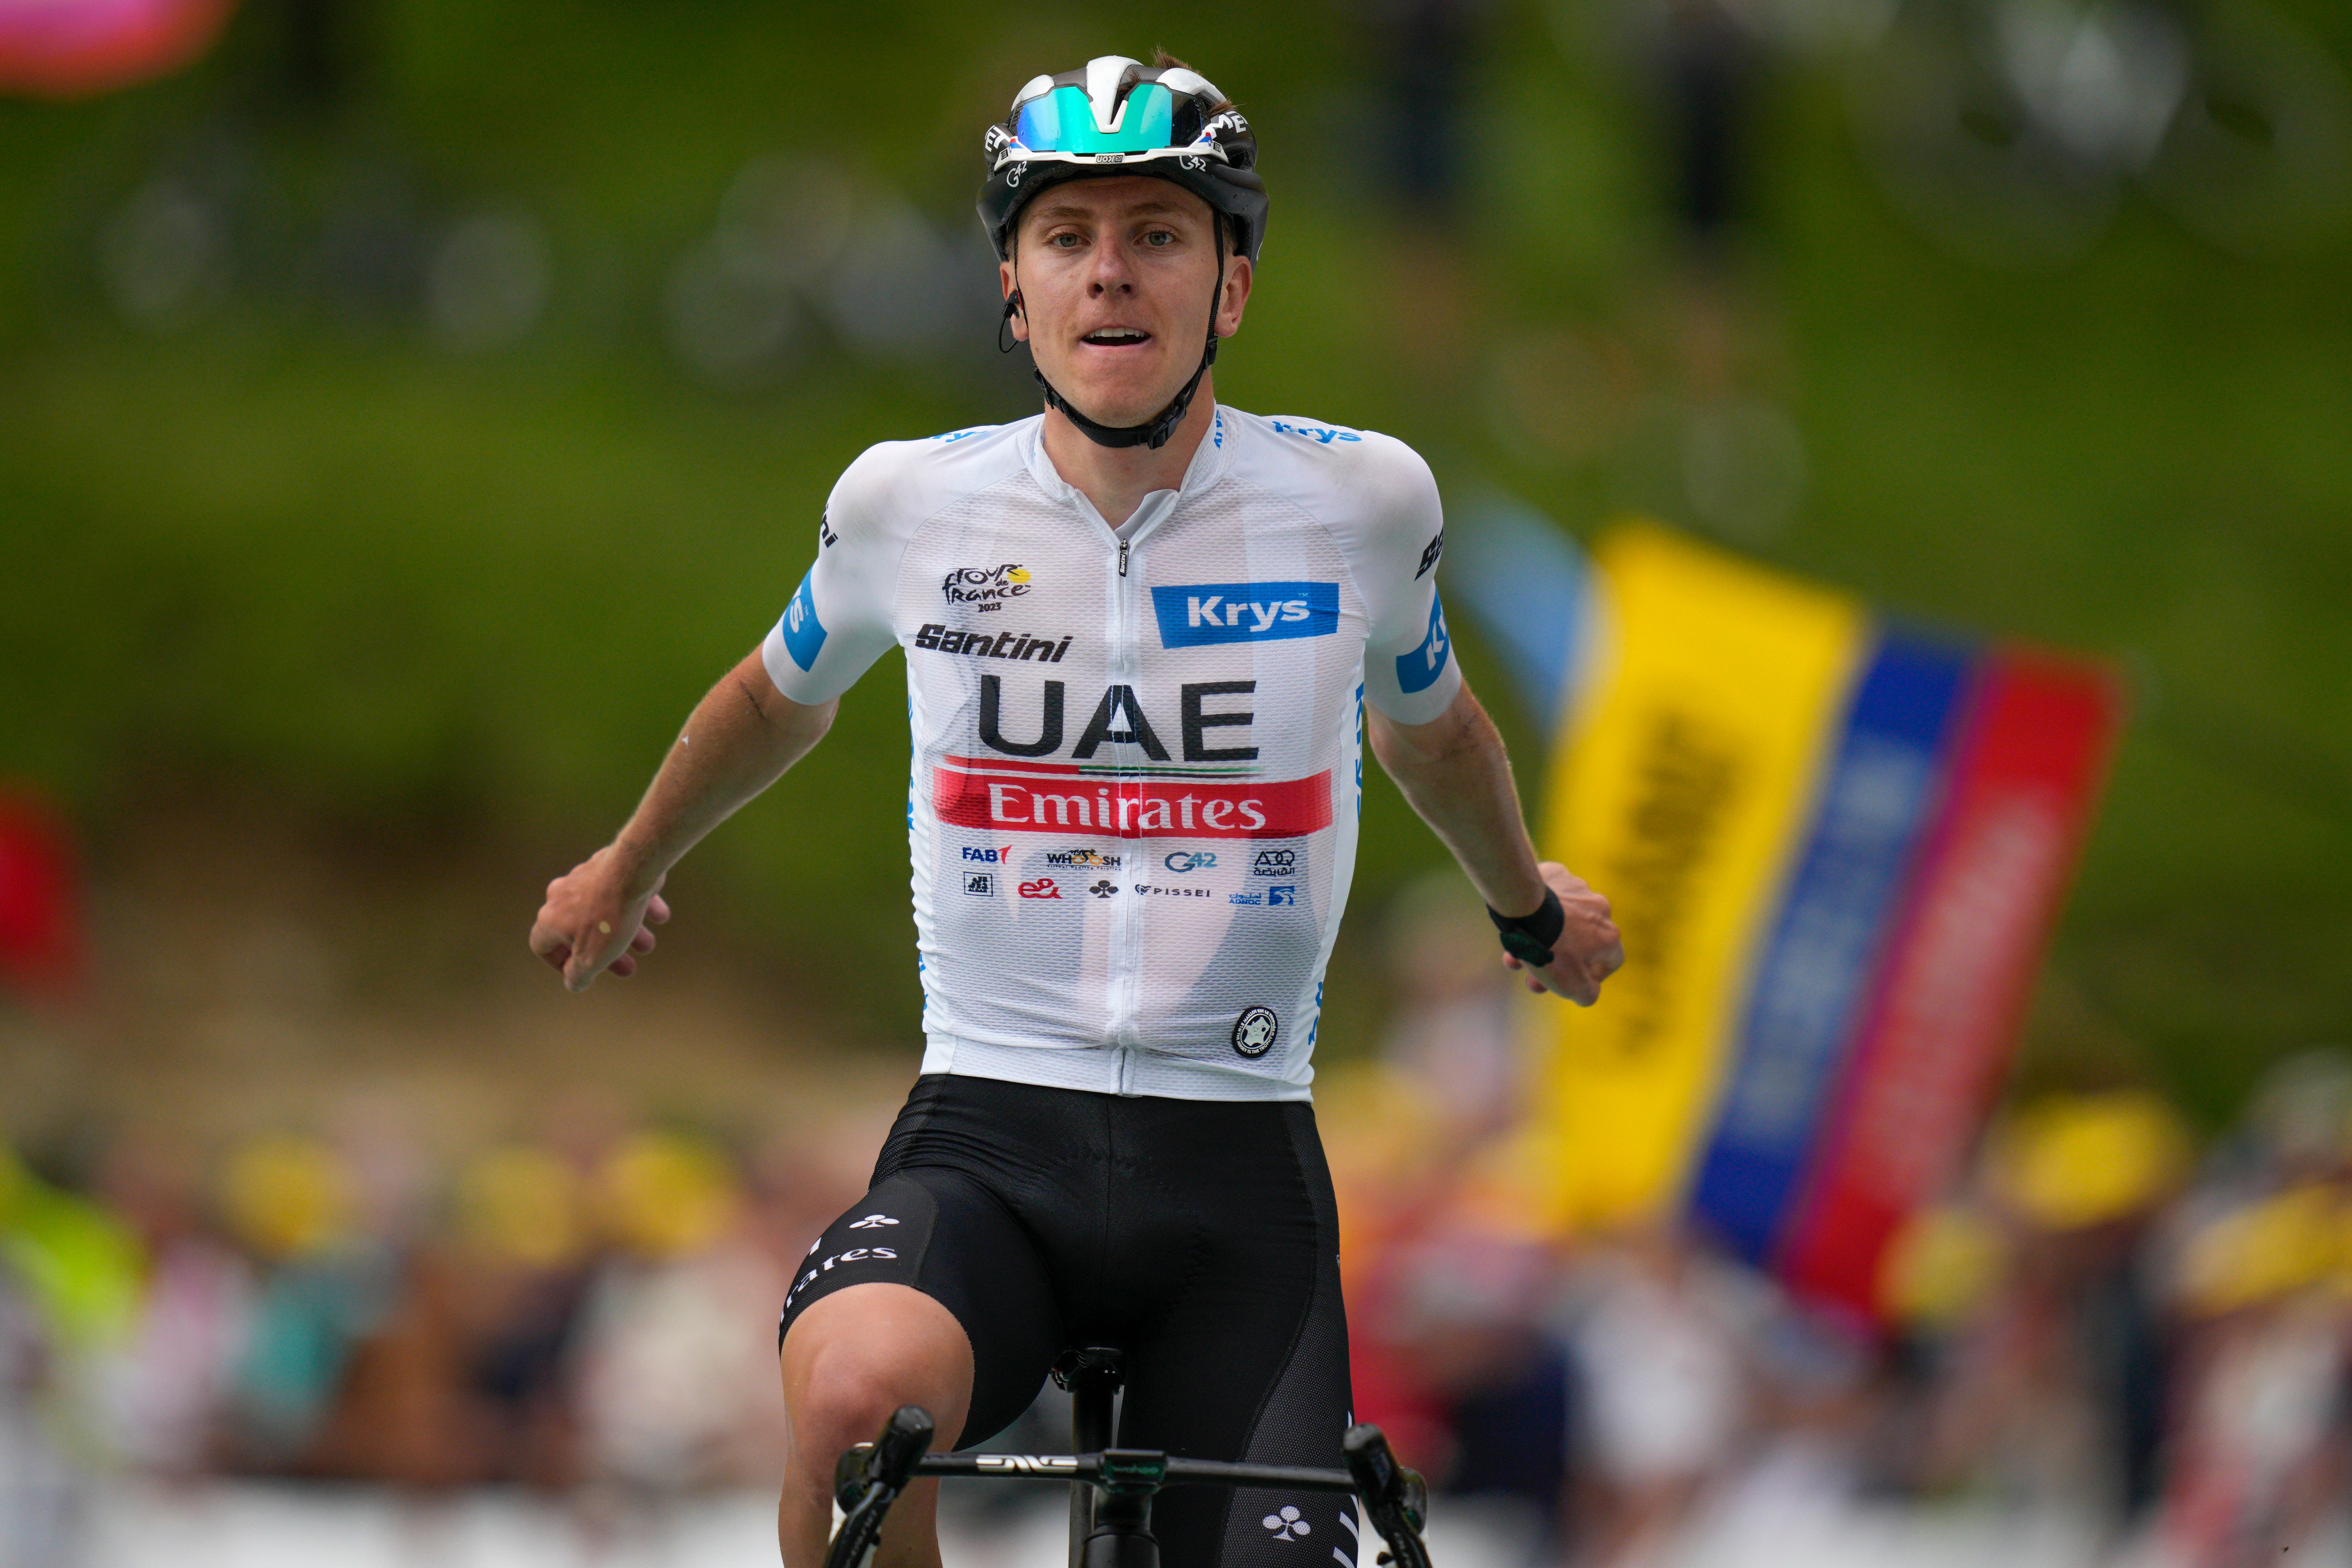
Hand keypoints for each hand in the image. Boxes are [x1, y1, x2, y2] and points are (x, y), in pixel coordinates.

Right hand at [528, 844, 672, 992]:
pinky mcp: (607, 864)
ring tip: (648, 945)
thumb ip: (579, 975)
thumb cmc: (608, 918)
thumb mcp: (592, 959)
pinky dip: (638, 905)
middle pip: (581, 932)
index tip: (581, 973)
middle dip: (607, 954)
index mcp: (550, 919)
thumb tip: (573, 983)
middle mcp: (560, 896)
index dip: (559, 964)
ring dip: (627, 932)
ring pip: (603, 912)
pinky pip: (621, 891)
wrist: (631, 870)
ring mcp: (583, 878)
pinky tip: (659, 915)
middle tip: (628, 968)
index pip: (542, 947)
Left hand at [1502, 862, 1622, 1005]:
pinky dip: (1536, 911)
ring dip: (1542, 940)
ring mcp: (1578, 889)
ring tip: (1514, 955)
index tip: (1570, 983)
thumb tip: (1588, 992)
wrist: (1522, 906)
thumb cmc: (1549, 948)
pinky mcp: (1556, 874)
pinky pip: (1548, 898)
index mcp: (1609, 935)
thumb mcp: (1571, 984)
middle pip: (1579, 943)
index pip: (1611, 960)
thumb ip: (1587, 993)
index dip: (1593, 976)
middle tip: (1531, 978)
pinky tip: (1518, 923)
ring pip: (1560, 922)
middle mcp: (1600, 909)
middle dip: (1555, 964)